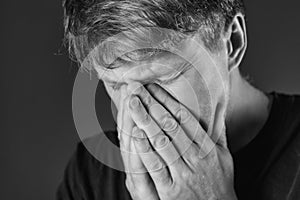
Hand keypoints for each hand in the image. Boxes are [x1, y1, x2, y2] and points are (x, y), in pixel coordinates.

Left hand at [122, 83, 236, 199]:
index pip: (185, 118)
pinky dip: (145, 149)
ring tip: (132, 102)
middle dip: (152, 103)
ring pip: (162, 141)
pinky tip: (135, 132)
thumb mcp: (225, 157)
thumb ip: (217, 134)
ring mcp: (183, 174)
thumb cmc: (219, 184)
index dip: (168, 100)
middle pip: (170, 125)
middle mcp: (196, 158)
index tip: (154, 87)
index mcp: (208, 148)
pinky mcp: (171, 191)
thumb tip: (216, 109)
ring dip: (145, 119)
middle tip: (137, 87)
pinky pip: (156, 167)